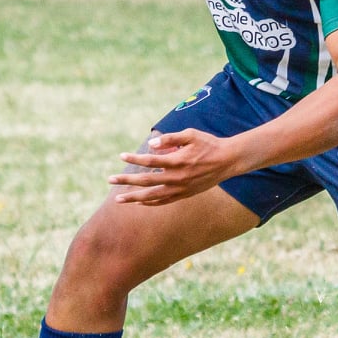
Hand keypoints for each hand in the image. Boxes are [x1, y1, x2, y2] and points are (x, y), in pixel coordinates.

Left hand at [109, 129, 242, 205]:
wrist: (228, 160)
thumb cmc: (208, 144)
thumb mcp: (190, 134)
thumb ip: (170, 139)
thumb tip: (150, 145)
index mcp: (177, 161)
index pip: (150, 161)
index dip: (134, 158)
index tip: (121, 156)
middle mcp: (177, 177)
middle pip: (146, 181)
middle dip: (126, 180)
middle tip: (109, 180)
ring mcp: (180, 188)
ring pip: (152, 196)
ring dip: (134, 198)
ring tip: (118, 199)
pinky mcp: (185, 194)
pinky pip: (164, 201)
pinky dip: (150, 203)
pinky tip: (140, 202)